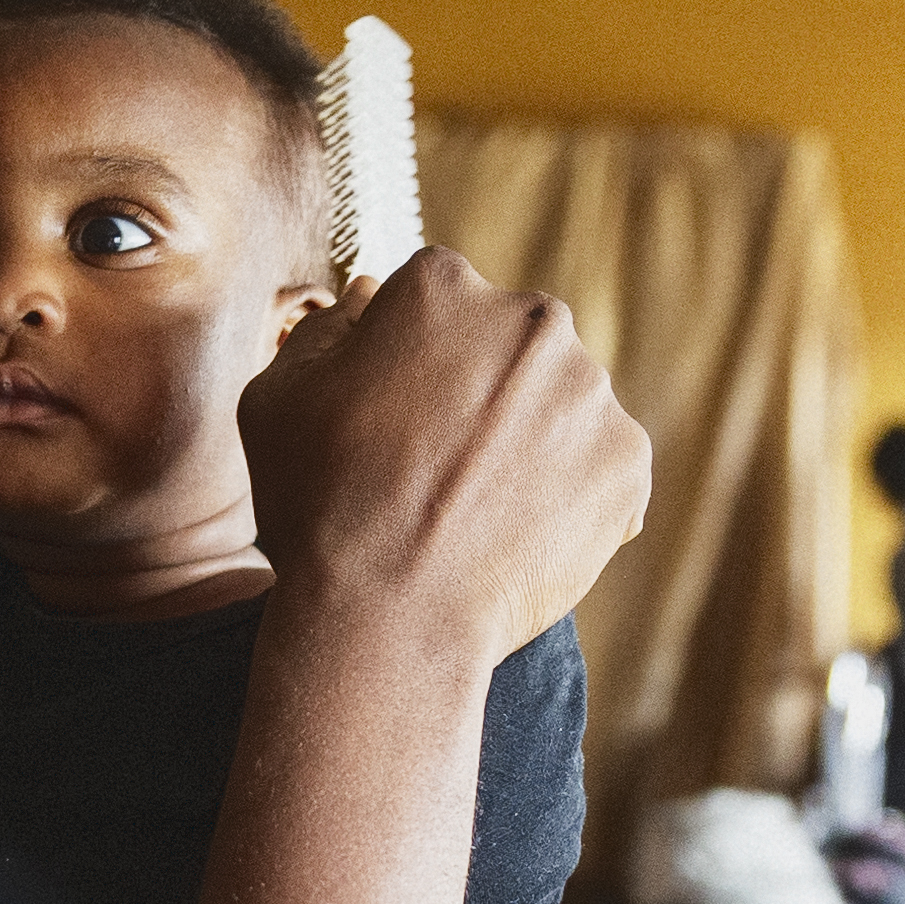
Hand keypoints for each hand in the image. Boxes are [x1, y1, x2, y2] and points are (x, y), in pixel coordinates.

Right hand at [241, 249, 647, 667]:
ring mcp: (588, 390)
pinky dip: (571, 496)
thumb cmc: (319, 507)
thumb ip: (325, 331)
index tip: (396, 420)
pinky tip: (518, 535)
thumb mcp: (277, 400)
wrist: (390, 616)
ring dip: (530, 442)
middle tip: (439, 468)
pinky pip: (602, 467)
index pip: (436, 303)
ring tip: (477, 510)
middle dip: (482, 391)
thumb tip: (369, 296)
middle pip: (509, 344)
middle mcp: (529, 318)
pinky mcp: (627, 459)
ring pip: (560, 404)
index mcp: (442, 287)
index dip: (411, 364)